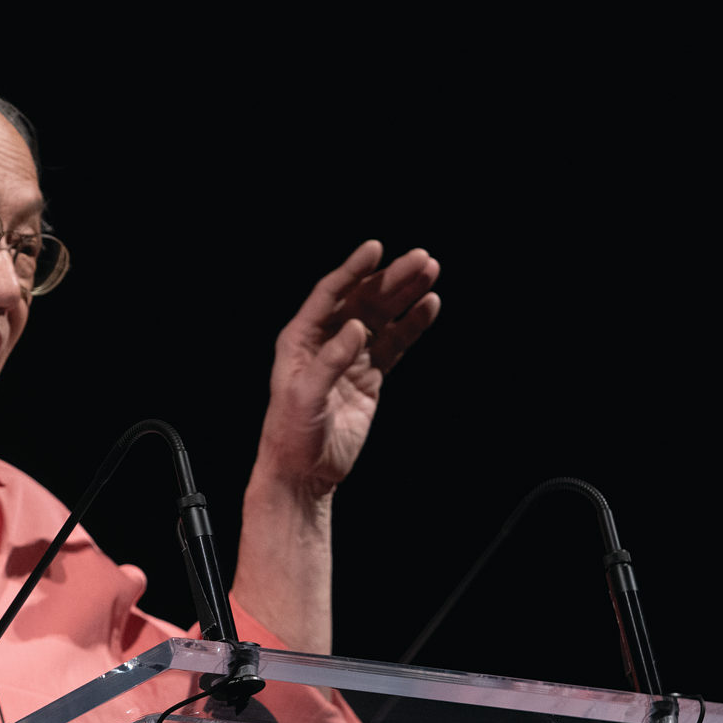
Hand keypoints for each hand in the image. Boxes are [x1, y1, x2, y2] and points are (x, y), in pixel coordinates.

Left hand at [257, 240, 439, 493]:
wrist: (303, 473)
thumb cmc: (290, 435)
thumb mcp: (304, 396)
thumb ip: (330, 360)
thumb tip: (356, 328)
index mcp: (300, 340)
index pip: (330, 294)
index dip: (353, 270)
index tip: (376, 249)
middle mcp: (325, 343)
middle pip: (362, 301)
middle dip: (391, 278)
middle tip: (421, 259)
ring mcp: (349, 359)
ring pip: (382, 318)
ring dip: (405, 296)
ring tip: (431, 273)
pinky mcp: (368, 377)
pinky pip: (394, 344)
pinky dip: (411, 326)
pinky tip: (428, 307)